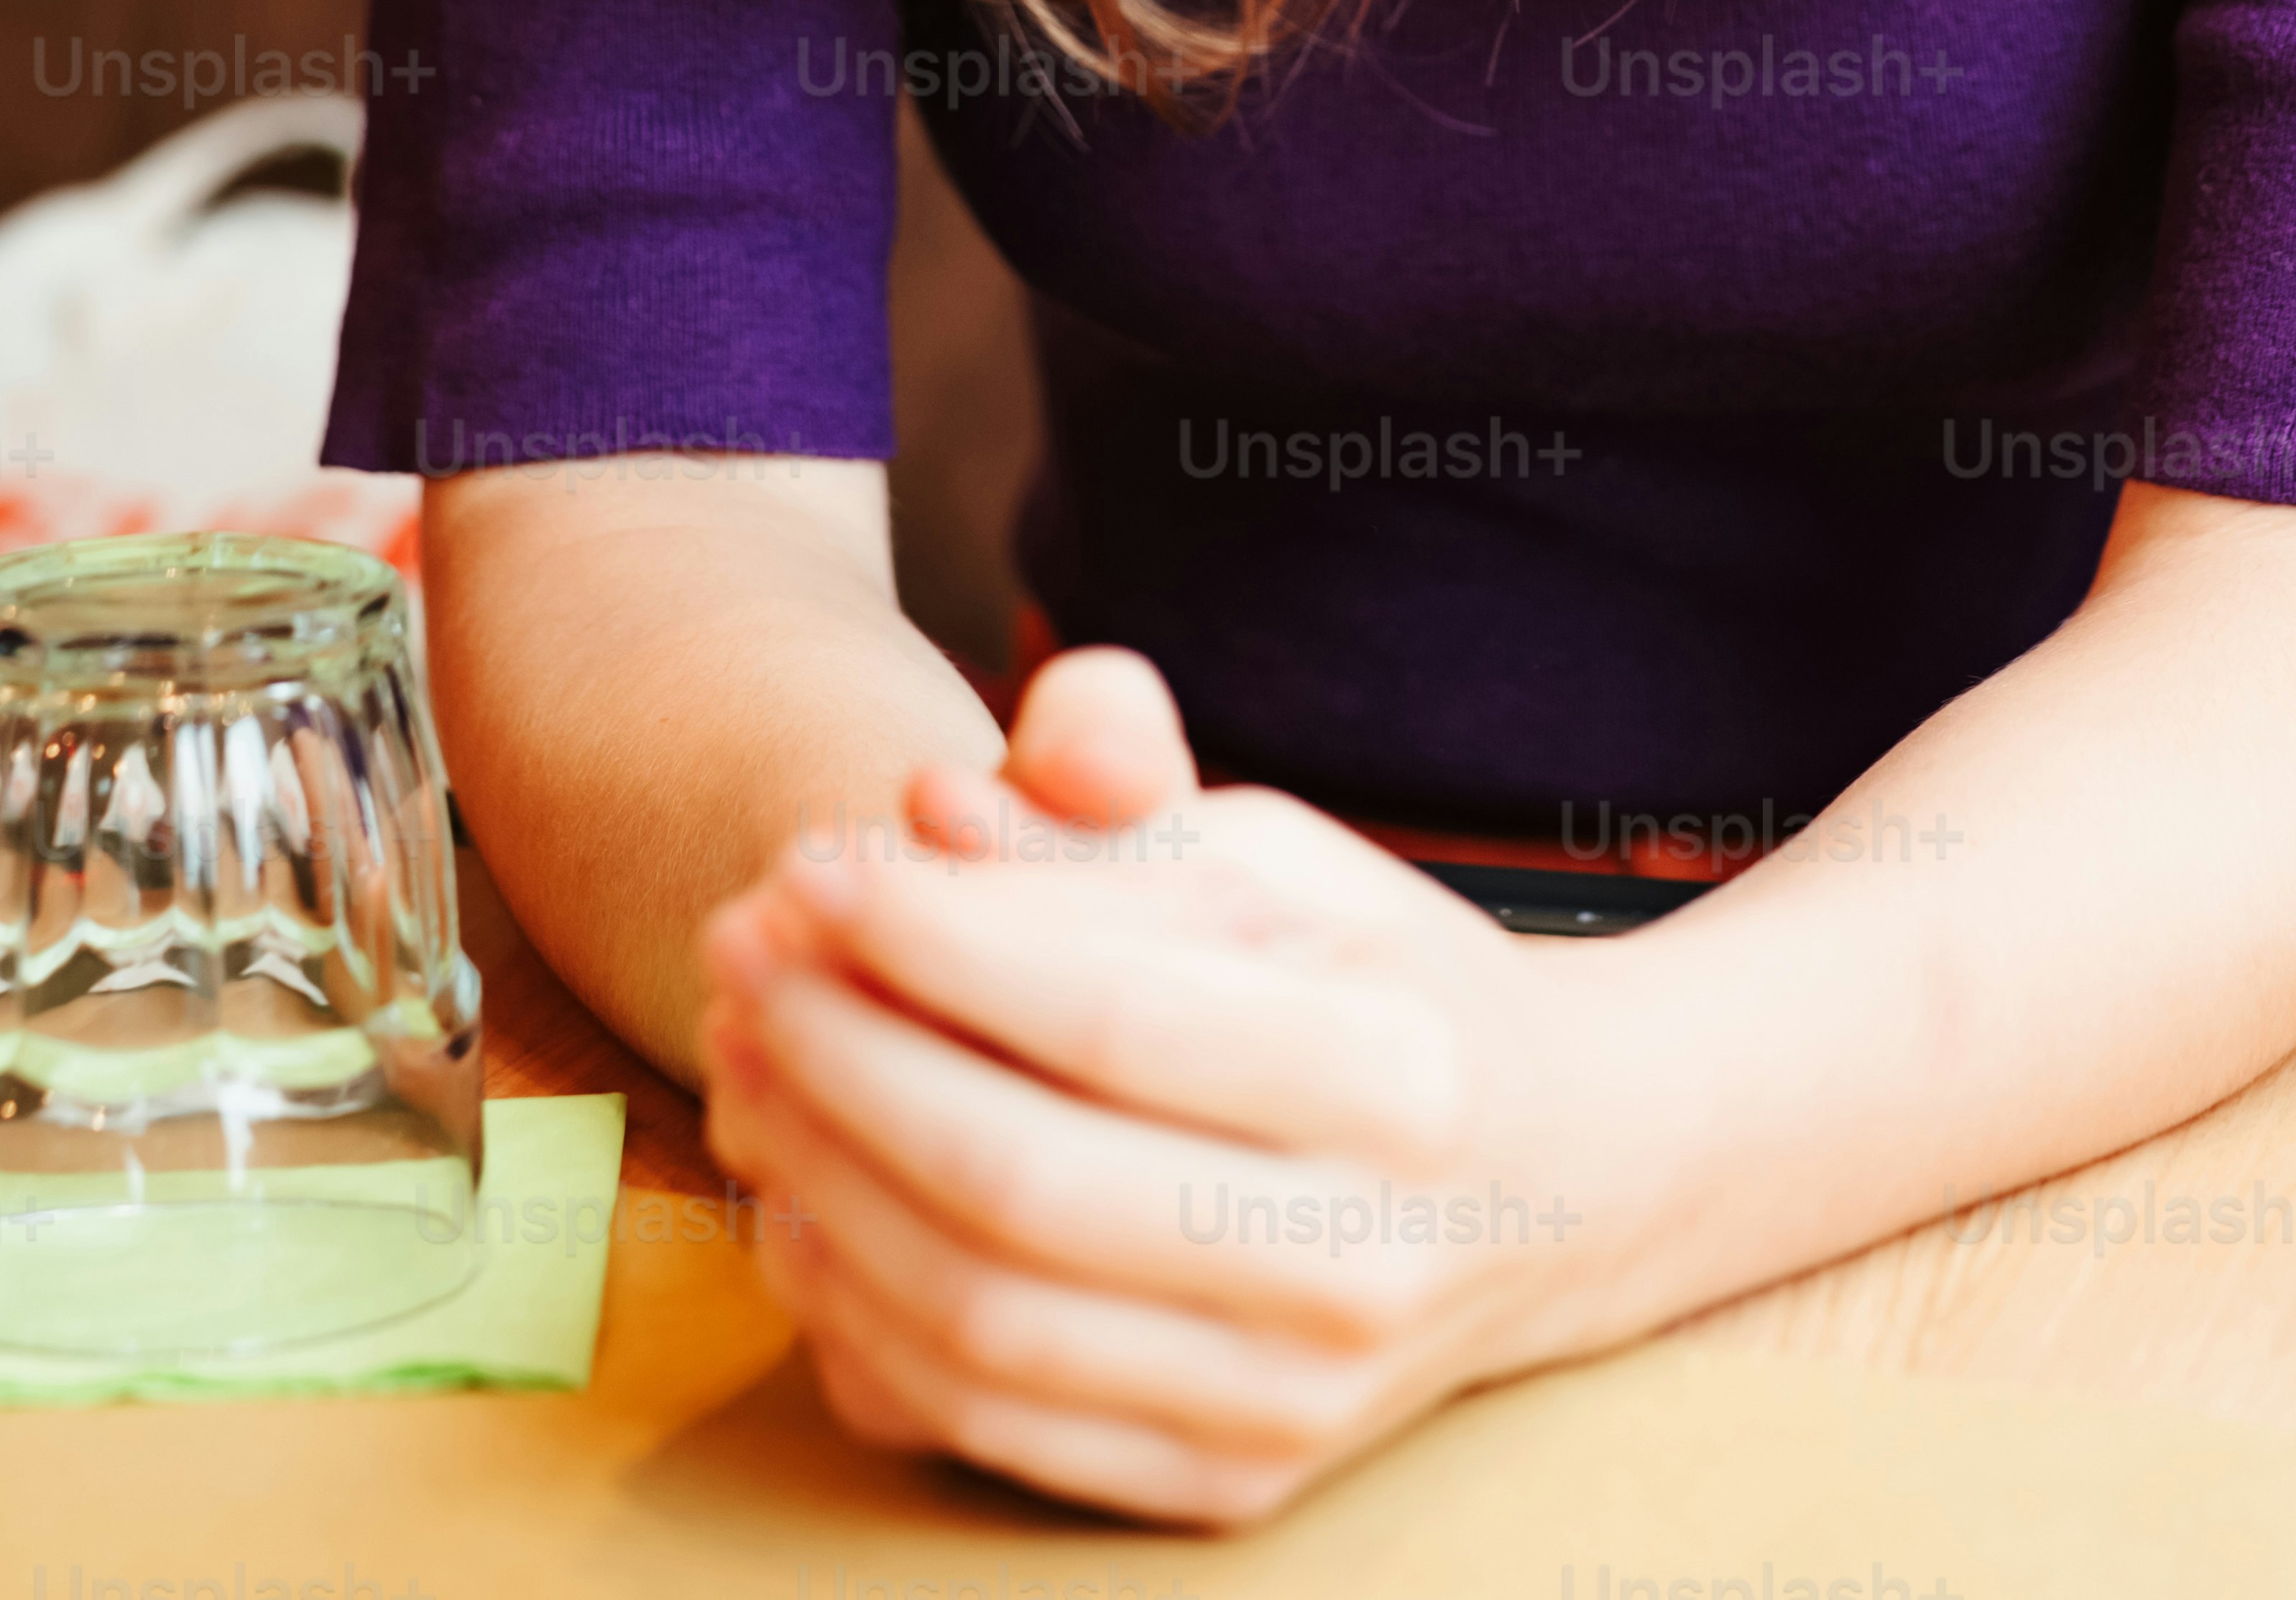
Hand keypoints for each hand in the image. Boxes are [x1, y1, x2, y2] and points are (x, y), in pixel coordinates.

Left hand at [695, 647, 1690, 1523]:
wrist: (1556, 1180)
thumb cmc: (1379, 982)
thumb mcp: (1276, 856)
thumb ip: (1104, 823)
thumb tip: (929, 810)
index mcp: (1395, 1072)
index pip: (1105, 1013)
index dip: (929, 940)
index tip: (810, 869)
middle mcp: (1357, 1259)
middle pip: (1019, 1179)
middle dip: (838, 1061)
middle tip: (739, 960)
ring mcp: (1294, 1400)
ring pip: (982, 1319)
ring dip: (821, 1185)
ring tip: (744, 1065)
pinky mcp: (1232, 1485)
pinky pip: (992, 1423)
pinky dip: (865, 1317)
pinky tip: (802, 1205)